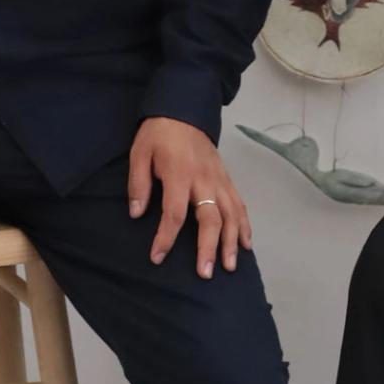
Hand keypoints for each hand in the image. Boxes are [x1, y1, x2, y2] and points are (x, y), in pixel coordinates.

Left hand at [128, 119, 252, 275]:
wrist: (183, 110)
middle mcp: (203, 180)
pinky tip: (245, 244)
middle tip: (205, 273)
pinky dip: (244, 225)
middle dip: (209, 247)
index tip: (157, 257)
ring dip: (231, 242)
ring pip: (231, 214)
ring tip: (229, 266)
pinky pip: (239, 204)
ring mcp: (219, 179)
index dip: (166, 237)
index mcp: (179, 174)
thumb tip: (137, 214)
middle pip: (211, 218)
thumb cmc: (158, 134)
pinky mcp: (226, 178)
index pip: (175, 213)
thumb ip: (138, 184)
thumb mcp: (139, 153)